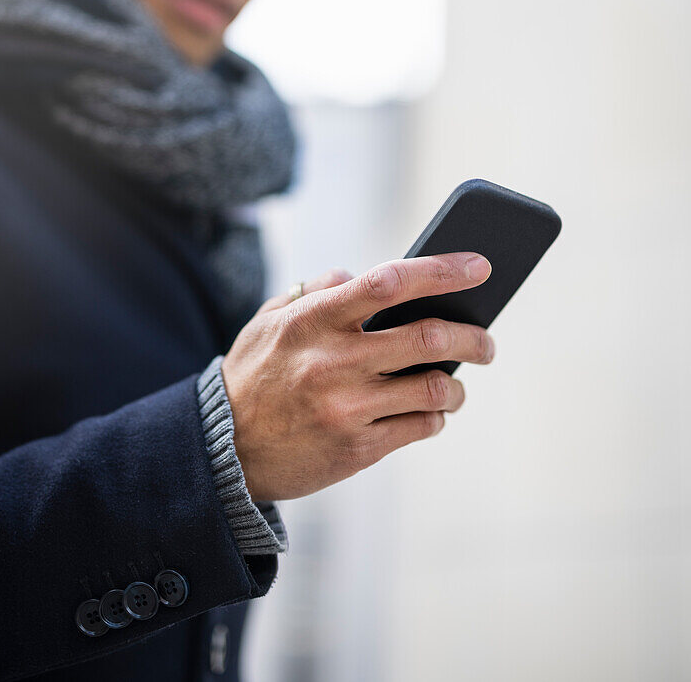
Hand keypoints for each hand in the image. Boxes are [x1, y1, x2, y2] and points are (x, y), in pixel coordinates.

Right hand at [221, 252, 493, 501]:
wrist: (224, 448)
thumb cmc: (254, 373)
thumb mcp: (270, 318)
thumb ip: (317, 290)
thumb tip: (362, 274)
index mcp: (315, 319)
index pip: (389, 282)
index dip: (441, 271)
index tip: (479, 266)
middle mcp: (335, 361)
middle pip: (428, 338)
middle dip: (473, 337)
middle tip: (488, 339)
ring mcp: (348, 408)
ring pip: (434, 389)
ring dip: (458, 385)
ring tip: (458, 384)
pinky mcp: (358, 448)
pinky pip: (419, 427)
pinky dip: (436, 417)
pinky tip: (432, 412)